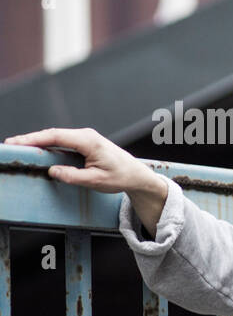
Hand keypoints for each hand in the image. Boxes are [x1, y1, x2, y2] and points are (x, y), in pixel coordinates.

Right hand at [5, 127, 168, 236]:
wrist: (137, 174)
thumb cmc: (121, 177)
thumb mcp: (96, 181)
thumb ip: (73, 176)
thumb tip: (53, 171)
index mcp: (89, 141)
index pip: (56, 137)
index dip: (34, 139)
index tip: (18, 142)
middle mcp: (86, 135)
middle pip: (53, 134)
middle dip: (31, 139)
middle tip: (11, 144)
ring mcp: (85, 137)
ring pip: (56, 137)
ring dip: (38, 141)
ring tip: (19, 146)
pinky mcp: (84, 142)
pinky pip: (62, 141)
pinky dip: (48, 144)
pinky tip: (37, 149)